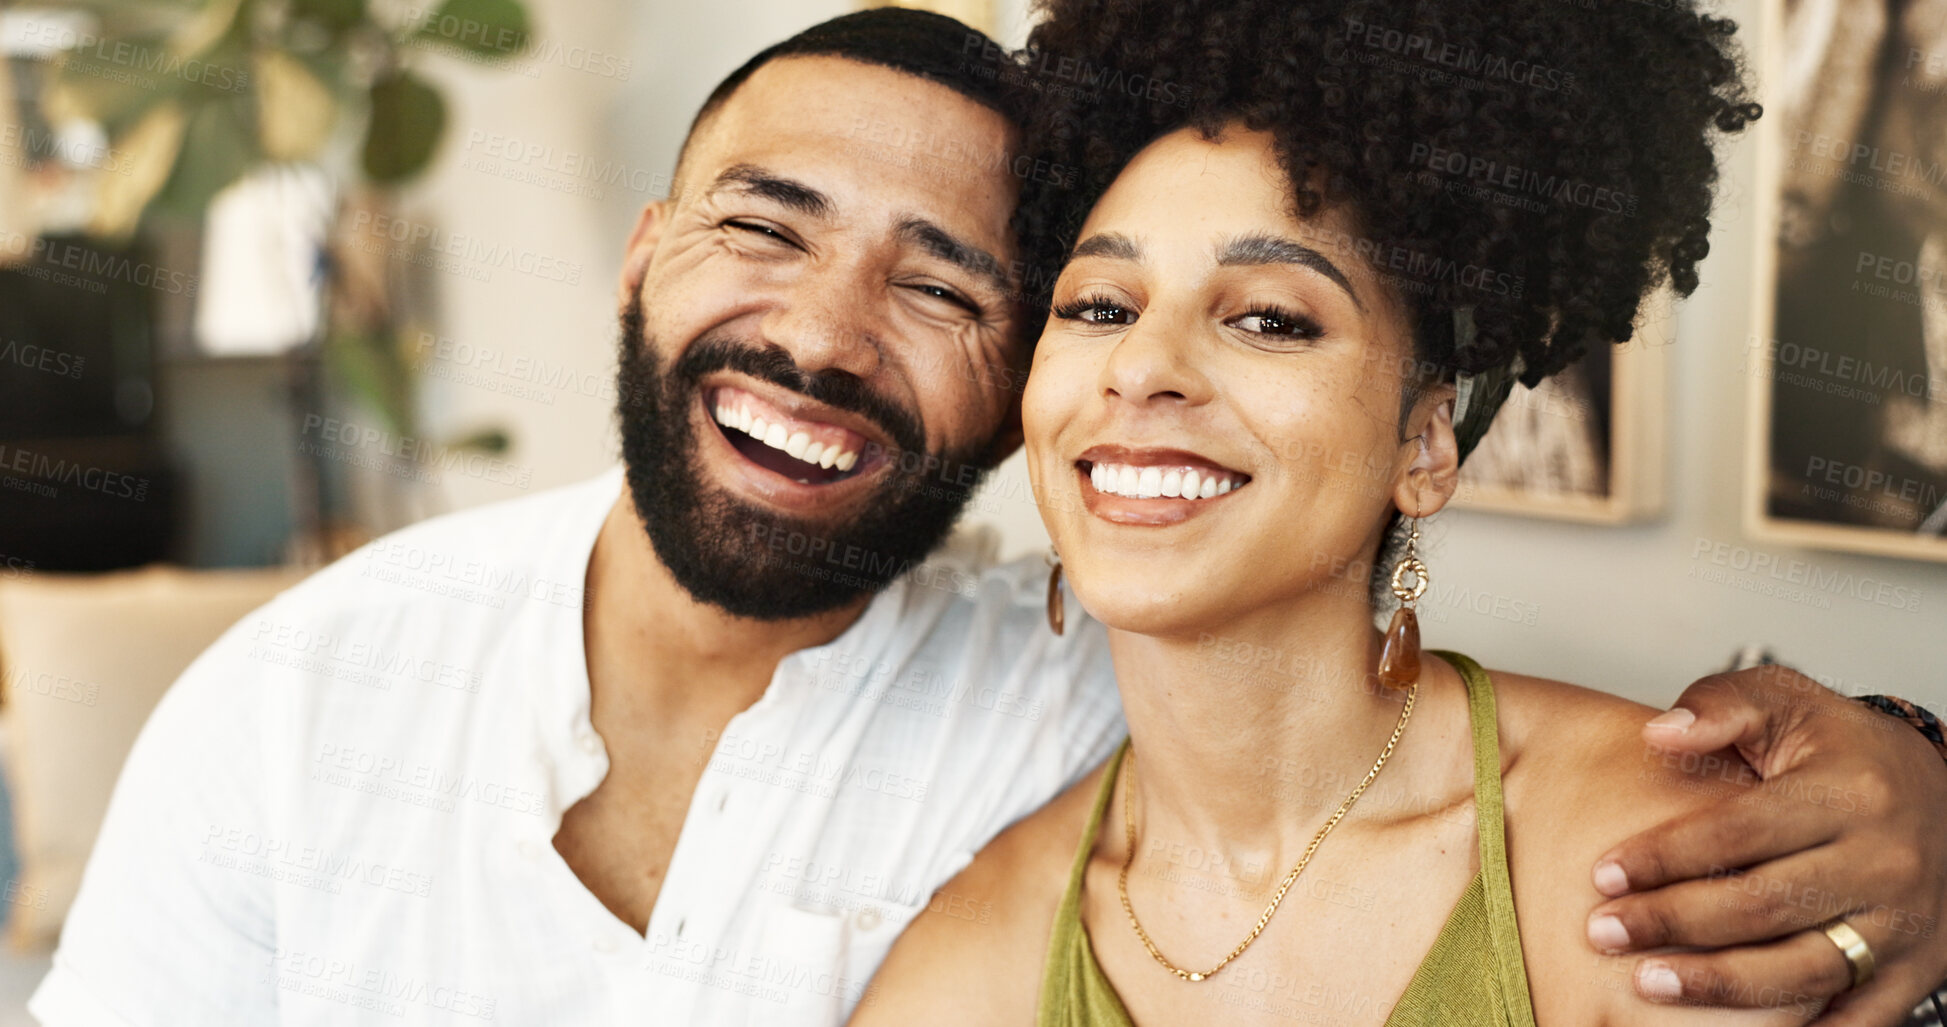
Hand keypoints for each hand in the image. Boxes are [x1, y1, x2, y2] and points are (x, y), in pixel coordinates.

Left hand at [1584, 665, 1946, 1024]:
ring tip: (1647, 982)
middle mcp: (1885, 862)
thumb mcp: (1789, 701)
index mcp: (1849, 794)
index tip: (1606, 872)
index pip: (1740, 832)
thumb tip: (1658, 733)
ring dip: (1719, 985)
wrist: (1945, 794)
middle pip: (1764, 905)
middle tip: (1605, 932)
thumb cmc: (1847, 749)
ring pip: (1803, 969)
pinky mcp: (1919, 968)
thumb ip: (1721, 705)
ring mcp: (1905, 923)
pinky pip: (1857, 1017)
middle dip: (1673, 922)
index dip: (1667, 856)